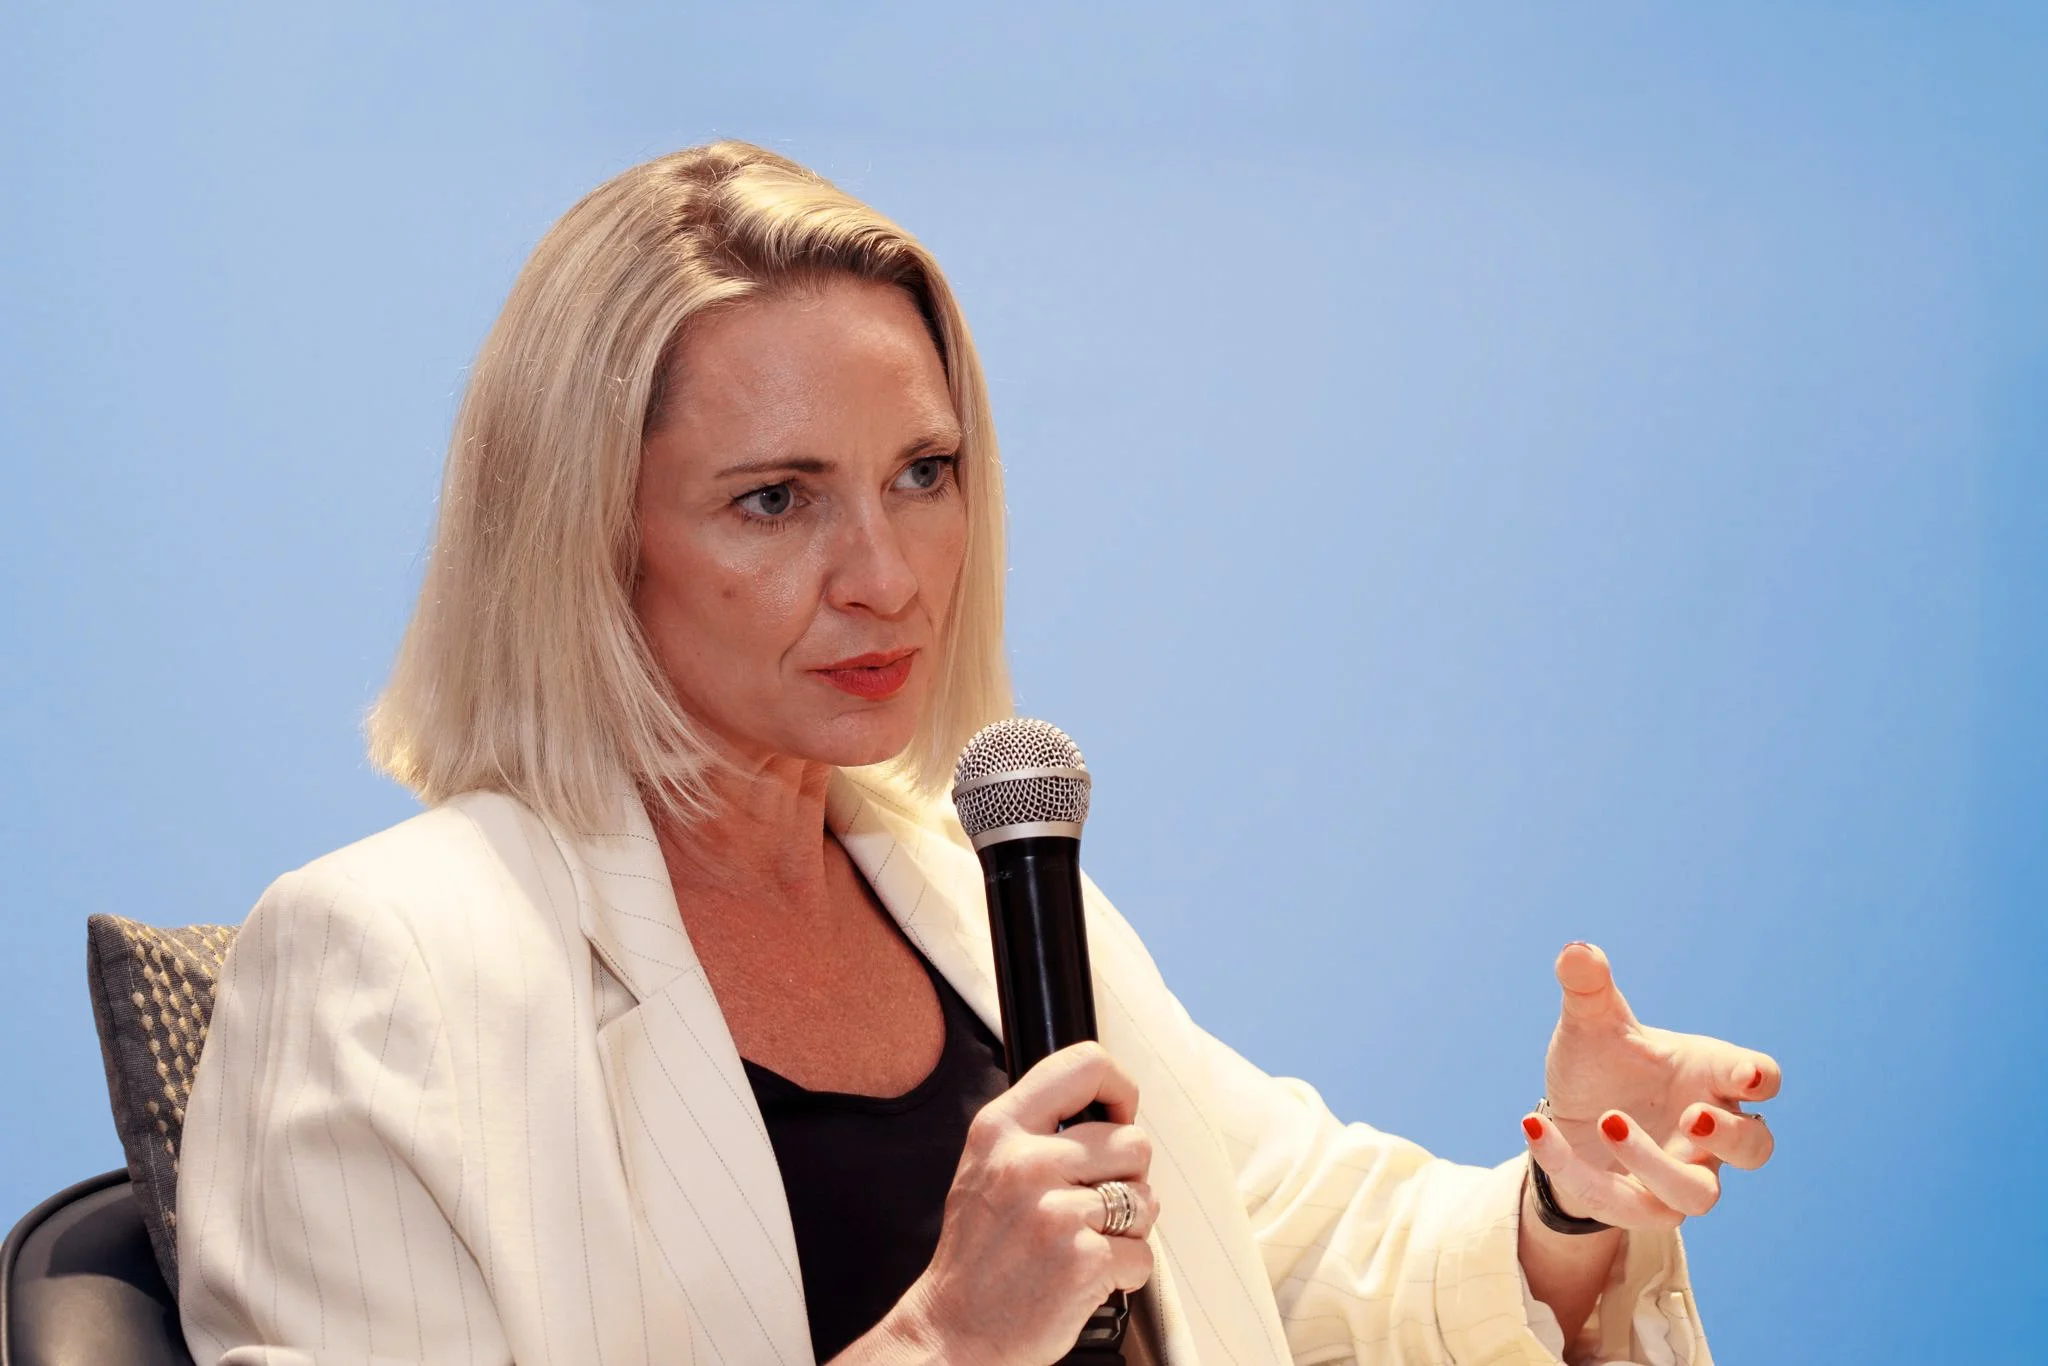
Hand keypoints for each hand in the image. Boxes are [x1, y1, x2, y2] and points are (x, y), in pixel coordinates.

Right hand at [874, 1041, 1156, 1365]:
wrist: (953, 1333)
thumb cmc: (977, 1256)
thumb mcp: (985, 1167)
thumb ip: (1036, 1131)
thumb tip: (1109, 1108)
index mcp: (1000, 1129)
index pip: (1084, 1065)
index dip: (1119, 1088)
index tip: (1119, 1115)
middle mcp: (1027, 1162)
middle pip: (1133, 1141)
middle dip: (1126, 1177)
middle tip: (1090, 1207)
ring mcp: (1056, 1212)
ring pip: (1146, 1199)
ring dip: (1128, 1227)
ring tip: (1081, 1243)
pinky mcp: (1084, 1260)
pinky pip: (1144, 1254)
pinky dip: (1125, 1272)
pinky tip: (1084, 1277)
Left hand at [1522, 941, 1779, 1231]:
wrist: (1570, 1116)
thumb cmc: (1603, 1064)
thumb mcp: (1591, 1023)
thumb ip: (1588, 988)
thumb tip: (1576, 950)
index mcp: (1708, 1076)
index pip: (1760, 1078)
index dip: (1759, 1077)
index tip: (1748, 1075)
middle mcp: (1705, 1132)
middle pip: (1755, 1147)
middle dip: (1731, 1135)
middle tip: (1693, 1115)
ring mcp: (1679, 1174)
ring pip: (1698, 1193)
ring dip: (1657, 1164)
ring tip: (1609, 1122)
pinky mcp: (1639, 1206)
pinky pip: (1622, 1204)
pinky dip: (1575, 1169)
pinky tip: (1534, 1126)